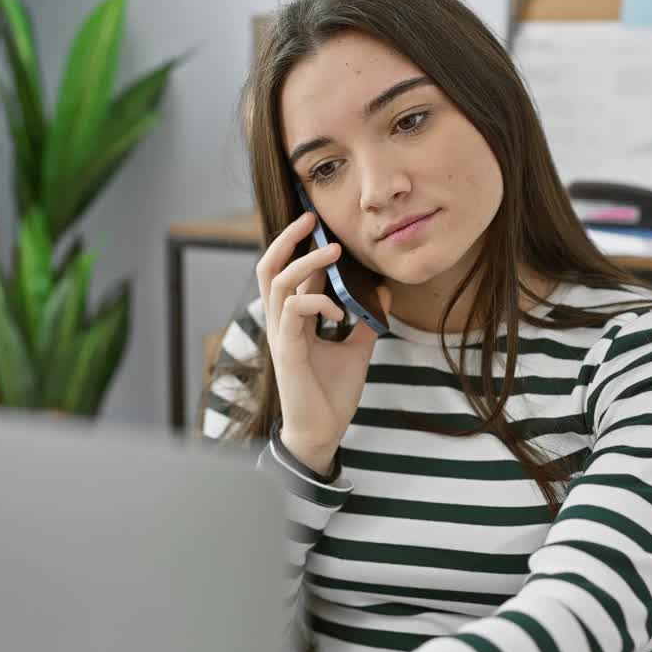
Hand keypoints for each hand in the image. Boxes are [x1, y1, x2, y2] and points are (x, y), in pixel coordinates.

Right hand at [255, 212, 390, 475]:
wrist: (322, 432)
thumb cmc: (332, 394)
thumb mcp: (357, 349)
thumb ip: (365, 320)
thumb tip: (382, 291)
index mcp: (294, 320)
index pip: (290, 273)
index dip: (303, 247)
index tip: (322, 225)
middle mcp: (282, 323)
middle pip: (269, 268)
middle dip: (286, 240)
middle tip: (310, 219)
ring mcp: (281, 335)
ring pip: (279, 283)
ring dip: (307, 262)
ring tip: (334, 251)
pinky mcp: (288, 351)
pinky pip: (293, 311)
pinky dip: (316, 301)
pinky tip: (339, 309)